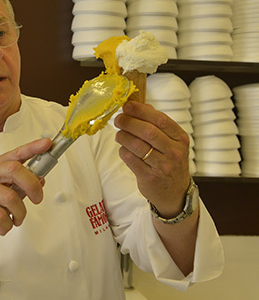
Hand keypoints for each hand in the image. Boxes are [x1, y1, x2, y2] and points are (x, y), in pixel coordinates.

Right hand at [0, 138, 50, 278]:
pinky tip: (2, 227)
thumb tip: (41, 179)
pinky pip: (0, 215)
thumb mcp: (5, 194)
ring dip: (19, 213)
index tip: (47, 144)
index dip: (32, 148)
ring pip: (11, 197)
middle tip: (37, 199)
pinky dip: (7, 225)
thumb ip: (21, 186)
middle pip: (15, 170)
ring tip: (16, 220)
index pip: (16, 153)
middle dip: (32, 186)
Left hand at [113, 100, 189, 217]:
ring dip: (123, 136)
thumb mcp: (172, 143)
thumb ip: (159, 124)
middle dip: (129, 122)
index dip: (141, 110)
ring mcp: (163, 166)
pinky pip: (130, 159)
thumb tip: (143, 106)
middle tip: (118, 119)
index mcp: (180, 139)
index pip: (160, 119)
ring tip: (119, 134)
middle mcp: (174, 152)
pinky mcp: (149, 178)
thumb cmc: (171, 163)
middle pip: (147, 131)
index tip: (127, 105)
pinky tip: (124, 149)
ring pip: (137, 145)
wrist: (175, 193)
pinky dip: (123, 151)